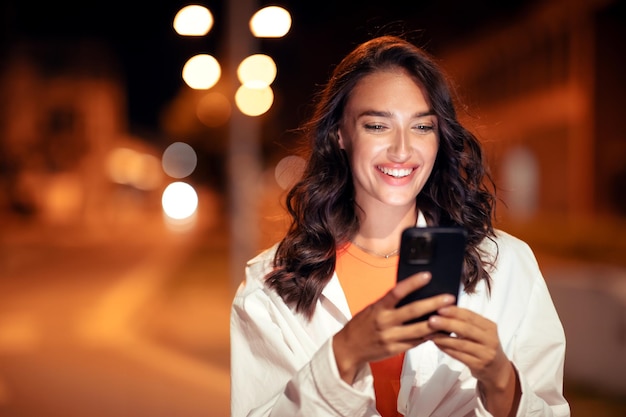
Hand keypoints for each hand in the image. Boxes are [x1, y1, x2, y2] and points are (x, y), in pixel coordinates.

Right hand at [332, 272, 455, 383]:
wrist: (348, 348)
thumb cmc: (363, 324)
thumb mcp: (372, 309)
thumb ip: (389, 303)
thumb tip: (412, 292)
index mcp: (378, 308)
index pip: (396, 292)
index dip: (412, 283)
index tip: (427, 275)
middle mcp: (384, 322)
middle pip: (413, 311)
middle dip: (433, 303)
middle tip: (449, 298)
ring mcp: (390, 337)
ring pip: (419, 330)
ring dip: (437, 323)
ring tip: (451, 316)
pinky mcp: (395, 350)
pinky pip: (416, 342)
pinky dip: (429, 336)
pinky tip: (441, 332)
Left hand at [428, 307, 520, 416]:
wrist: (497, 370)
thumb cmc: (483, 345)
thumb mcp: (480, 332)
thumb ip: (466, 322)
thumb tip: (442, 309)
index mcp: (490, 326)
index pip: (471, 316)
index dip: (455, 311)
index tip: (439, 307)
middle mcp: (490, 339)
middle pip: (466, 329)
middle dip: (447, 323)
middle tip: (431, 320)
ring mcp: (485, 354)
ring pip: (461, 344)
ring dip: (443, 338)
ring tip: (429, 333)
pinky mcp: (479, 365)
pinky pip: (459, 356)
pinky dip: (446, 349)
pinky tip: (436, 343)